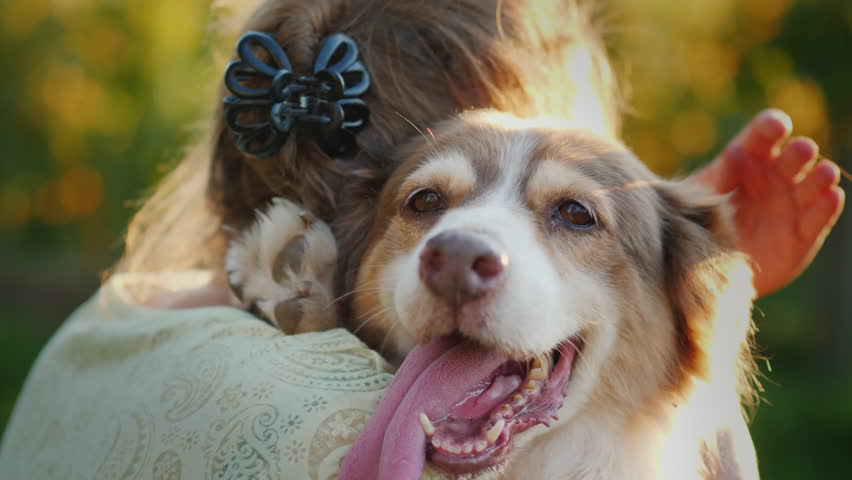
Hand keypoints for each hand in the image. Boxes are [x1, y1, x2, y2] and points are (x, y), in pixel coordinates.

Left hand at [691, 109, 844, 296]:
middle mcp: (776, 176)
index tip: (776, 127)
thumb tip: (736, 152)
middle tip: (801, 151)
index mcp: (749, 159)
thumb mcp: (700, 199)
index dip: (772, 126)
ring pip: (814, 183)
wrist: (706, 267)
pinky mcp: (803, 232)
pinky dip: (826, 207)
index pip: (763, 134)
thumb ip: (719, 177)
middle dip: (799, 152)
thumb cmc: (701, 221)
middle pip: (794, 155)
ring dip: (820, 176)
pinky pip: (819, 217)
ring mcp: (793, 203)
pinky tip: (830, 197)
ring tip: (824, 173)